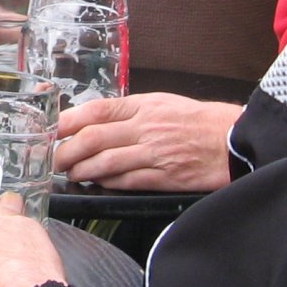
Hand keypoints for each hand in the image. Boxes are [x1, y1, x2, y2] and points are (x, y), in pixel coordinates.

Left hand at [52, 95, 240, 192]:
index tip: (52, 130)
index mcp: (144, 106)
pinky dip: (108, 182)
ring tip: (71, 174)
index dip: (68, 121)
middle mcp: (146, 128)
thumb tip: (95, 121)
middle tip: (54, 159)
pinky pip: (128, 181)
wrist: (234, 139)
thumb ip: (130, 111)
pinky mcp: (165, 177)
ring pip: (106, 163)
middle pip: (94, 138)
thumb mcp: (162, 103)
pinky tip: (98, 183)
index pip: (97, 111)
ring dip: (83, 170)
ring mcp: (155, 154)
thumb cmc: (198, 121)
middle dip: (67, 151)